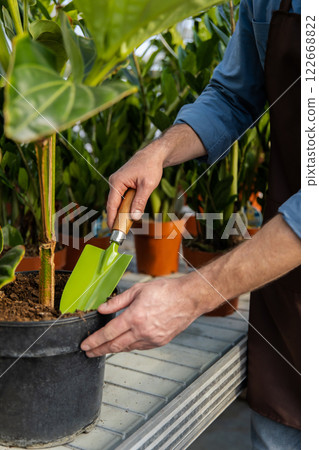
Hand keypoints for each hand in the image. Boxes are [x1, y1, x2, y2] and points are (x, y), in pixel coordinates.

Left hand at [80, 276, 203, 356]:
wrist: (189, 298)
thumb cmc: (166, 290)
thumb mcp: (138, 290)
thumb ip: (118, 301)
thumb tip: (102, 309)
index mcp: (135, 317)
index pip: (108, 333)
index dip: (94, 341)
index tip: (85, 345)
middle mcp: (142, 331)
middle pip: (115, 346)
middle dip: (99, 350)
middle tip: (88, 353)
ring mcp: (152, 339)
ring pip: (127, 348)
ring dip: (114, 349)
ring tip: (104, 349)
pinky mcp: (160, 342)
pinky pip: (140, 347)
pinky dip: (130, 346)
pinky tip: (125, 344)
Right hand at [107, 143, 163, 228]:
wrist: (153, 155)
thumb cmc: (150, 167)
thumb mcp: (147, 186)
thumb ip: (140, 201)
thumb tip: (134, 217)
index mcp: (117, 182)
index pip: (112, 204)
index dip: (112, 218)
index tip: (112, 230)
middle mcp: (114, 182)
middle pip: (113, 204)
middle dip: (116, 218)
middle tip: (121, 231)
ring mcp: (118, 183)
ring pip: (118, 202)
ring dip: (122, 212)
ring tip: (126, 225)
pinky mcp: (122, 184)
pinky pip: (122, 198)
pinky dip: (125, 206)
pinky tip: (130, 214)